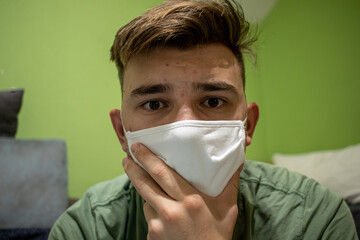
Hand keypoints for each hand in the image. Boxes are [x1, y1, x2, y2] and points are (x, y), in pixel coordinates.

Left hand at [122, 143, 242, 239]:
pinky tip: (165, 216)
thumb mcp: (227, 208)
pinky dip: (154, 211)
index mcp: (190, 200)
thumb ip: (230, 182)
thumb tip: (238, 159)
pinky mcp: (152, 236)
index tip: (137, 147)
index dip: (147, 158)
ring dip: (147, 193)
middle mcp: (171, 211)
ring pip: (146, 200)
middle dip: (133, 168)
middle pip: (144, 183)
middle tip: (127, 158)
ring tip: (156, 191)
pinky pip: (149, 216)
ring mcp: (158, 225)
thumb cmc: (217, 235)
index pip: (162, 173)